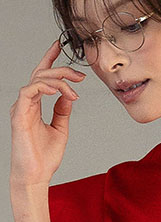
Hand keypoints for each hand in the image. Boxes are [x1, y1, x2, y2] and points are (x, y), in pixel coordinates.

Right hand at [9, 40, 85, 187]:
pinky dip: (45, 88)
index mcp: (34, 105)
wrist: (36, 176)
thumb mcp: (60, 128)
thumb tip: (69, 94)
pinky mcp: (19, 115)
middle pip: (40, 75)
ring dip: (58, 81)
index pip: (41, 77)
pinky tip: (59, 92)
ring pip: (36, 81)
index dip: (49, 59)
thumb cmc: (45, 156)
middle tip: (80, 76)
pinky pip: (29, 92)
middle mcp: (26, 104)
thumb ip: (62, 110)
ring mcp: (21, 108)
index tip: (59, 46)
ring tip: (74, 89)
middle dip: (61, 70)